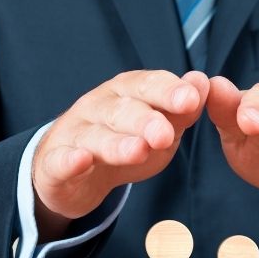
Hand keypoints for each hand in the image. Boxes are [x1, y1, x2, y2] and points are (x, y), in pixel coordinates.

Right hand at [33, 70, 209, 239]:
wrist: (73, 174)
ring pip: (95, 136)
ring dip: (116, 143)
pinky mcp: (55, 164)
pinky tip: (81, 159)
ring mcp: (74, 134)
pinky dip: (70, 160)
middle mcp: (97, 106)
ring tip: (138, 151)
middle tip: (165, 134)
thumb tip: (203, 82)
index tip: (190, 99)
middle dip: (144, 120)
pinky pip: (61, 160)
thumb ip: (181, 111)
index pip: (146, 85)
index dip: (167, 91)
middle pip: (121, 110)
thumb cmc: (123, 143)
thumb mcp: (160, 128)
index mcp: (124, 93)